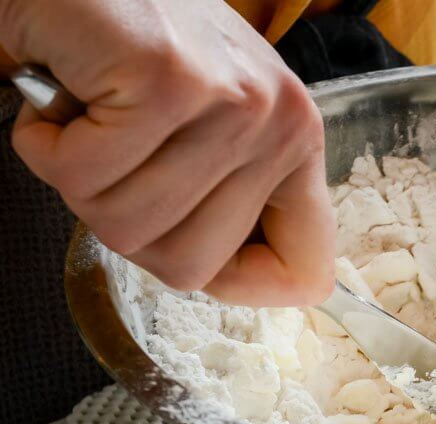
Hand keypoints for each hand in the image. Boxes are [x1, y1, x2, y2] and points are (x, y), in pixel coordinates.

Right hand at [0, 0, 334, 306]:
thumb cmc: (142, 43)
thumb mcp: (210, 125)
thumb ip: (228, 195)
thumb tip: (231, 275)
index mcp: (298, 145)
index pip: (306, 269)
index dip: (242, 285)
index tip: (187, 253)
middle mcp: (283, 128)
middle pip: (189, 268)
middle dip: (126, 225)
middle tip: (115, 157)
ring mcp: (232, 107)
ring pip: (128, 228)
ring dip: (81, 180)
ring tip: (91, 117)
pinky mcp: (170, 83)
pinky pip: (82, 176)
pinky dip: (47, 145)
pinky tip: (66, 97)